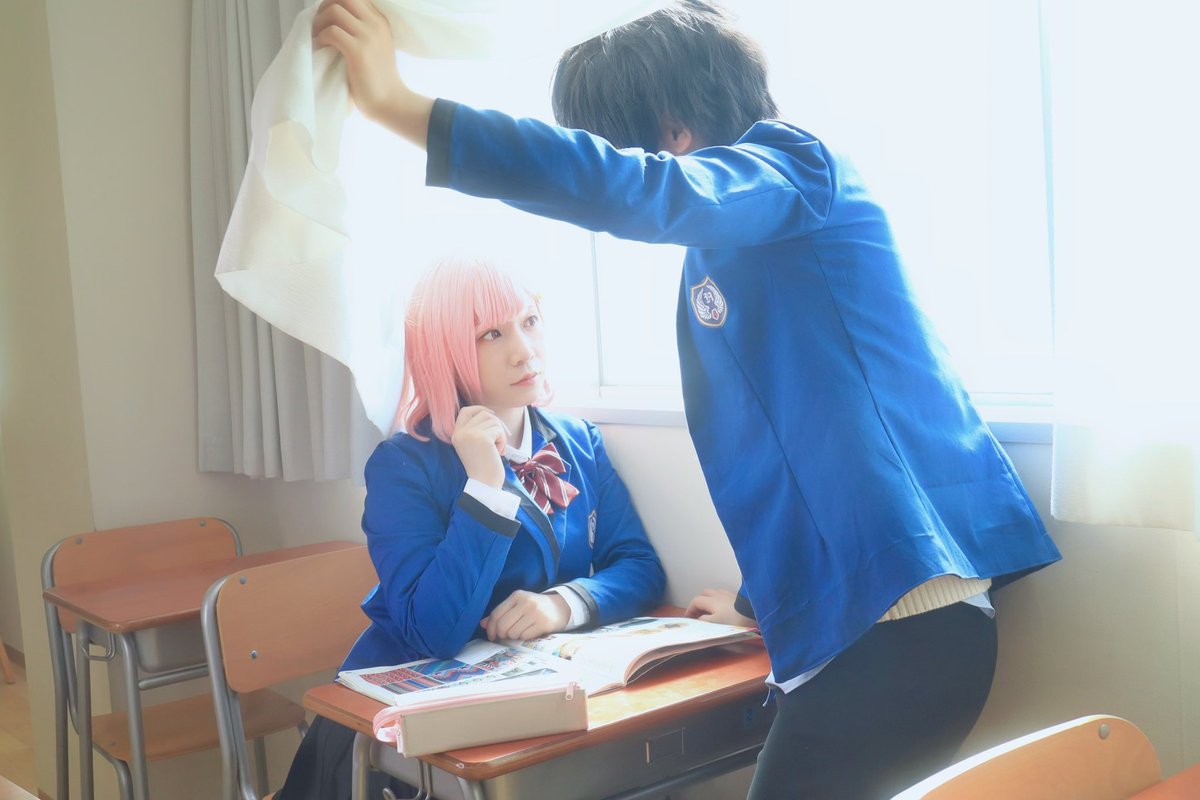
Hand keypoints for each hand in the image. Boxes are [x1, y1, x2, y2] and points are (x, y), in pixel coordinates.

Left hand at [312, 0, 433, 143]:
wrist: (390, 102)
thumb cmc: (378, 80)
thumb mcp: (376, 47)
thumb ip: (361, 31)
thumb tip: (333, 20)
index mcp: (381, 21)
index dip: (336, 3)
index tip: (327, 18)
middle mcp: (376, 24)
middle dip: (325, 6)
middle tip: (319, 25)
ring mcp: (368, 36)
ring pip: (335, 11)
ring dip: (319, 22)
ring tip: (317, 37)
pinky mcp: (358, 51)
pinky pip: (332, 32)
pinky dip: (321, 38)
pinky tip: (321, 48)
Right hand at [451, 406, 508, 487]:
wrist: (485, 484)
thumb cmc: (484, 466)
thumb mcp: (475, 445)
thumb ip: (477, 429)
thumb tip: (490, 413)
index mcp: (456, 435)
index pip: (465, 411)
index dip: (480, 409)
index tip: (492, 414)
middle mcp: (460, 433)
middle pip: (483, 414)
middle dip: (497, 423)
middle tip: (504, 436)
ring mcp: (470, 434)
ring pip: (493, 421)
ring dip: (501, 434)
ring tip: (498, 449)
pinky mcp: (482, 438)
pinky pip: (499, 430)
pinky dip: (503, 441)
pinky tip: (499, 452)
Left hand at [481, 590, 569, 641]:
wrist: (559, 608)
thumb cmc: (533, 608)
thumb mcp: (517, 605)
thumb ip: (501, 613)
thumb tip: (483, 624)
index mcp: (517, 595)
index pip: (496, 614)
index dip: (491, 628)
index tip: (492, 636)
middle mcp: (526, 602)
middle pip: (503, 625)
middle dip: (501, 634)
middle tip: (505, 636)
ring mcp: (536, 612)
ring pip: (513, 633)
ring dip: (513, 636)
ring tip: (520, 632)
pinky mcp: (544, 623)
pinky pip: (524, 637)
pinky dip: (524, 638)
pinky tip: (528, 633)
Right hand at [685, 588, 755, 627]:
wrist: (754, 613)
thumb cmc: (734, 620)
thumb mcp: (715, 623)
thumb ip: (704, 621)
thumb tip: (699, 619)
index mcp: (711, 600)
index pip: (696, 601)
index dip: (690, 609)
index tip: (688, 617)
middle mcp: (719, 594)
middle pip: (704, 593)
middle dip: (699, 602)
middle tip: (697, 612)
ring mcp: (729, 594)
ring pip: (715, 593)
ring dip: (709, 599)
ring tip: (709, 610)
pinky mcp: (738, 597)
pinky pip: (724, 595)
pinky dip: (719, 600)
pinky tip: (723, 608)